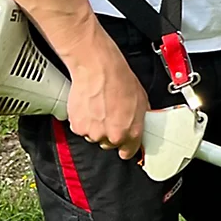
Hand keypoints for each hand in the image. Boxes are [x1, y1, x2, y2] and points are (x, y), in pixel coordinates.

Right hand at [61, 32, 148, 158]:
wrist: (98, 68)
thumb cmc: (119, 80)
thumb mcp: (142, 100)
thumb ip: (140, 119)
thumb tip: (140, 124)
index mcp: (130, 132)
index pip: (128, 152)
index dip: (126, 147)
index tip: (124, 144)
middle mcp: (112, 136)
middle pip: (109, 144)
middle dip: (110, 133)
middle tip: (109, 115)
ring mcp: (93, 132)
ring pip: (94, 136)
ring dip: (95, 126)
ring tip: (98, 107)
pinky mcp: (78, 126)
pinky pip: (81, 128)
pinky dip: (83, 120)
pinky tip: (89, 106)